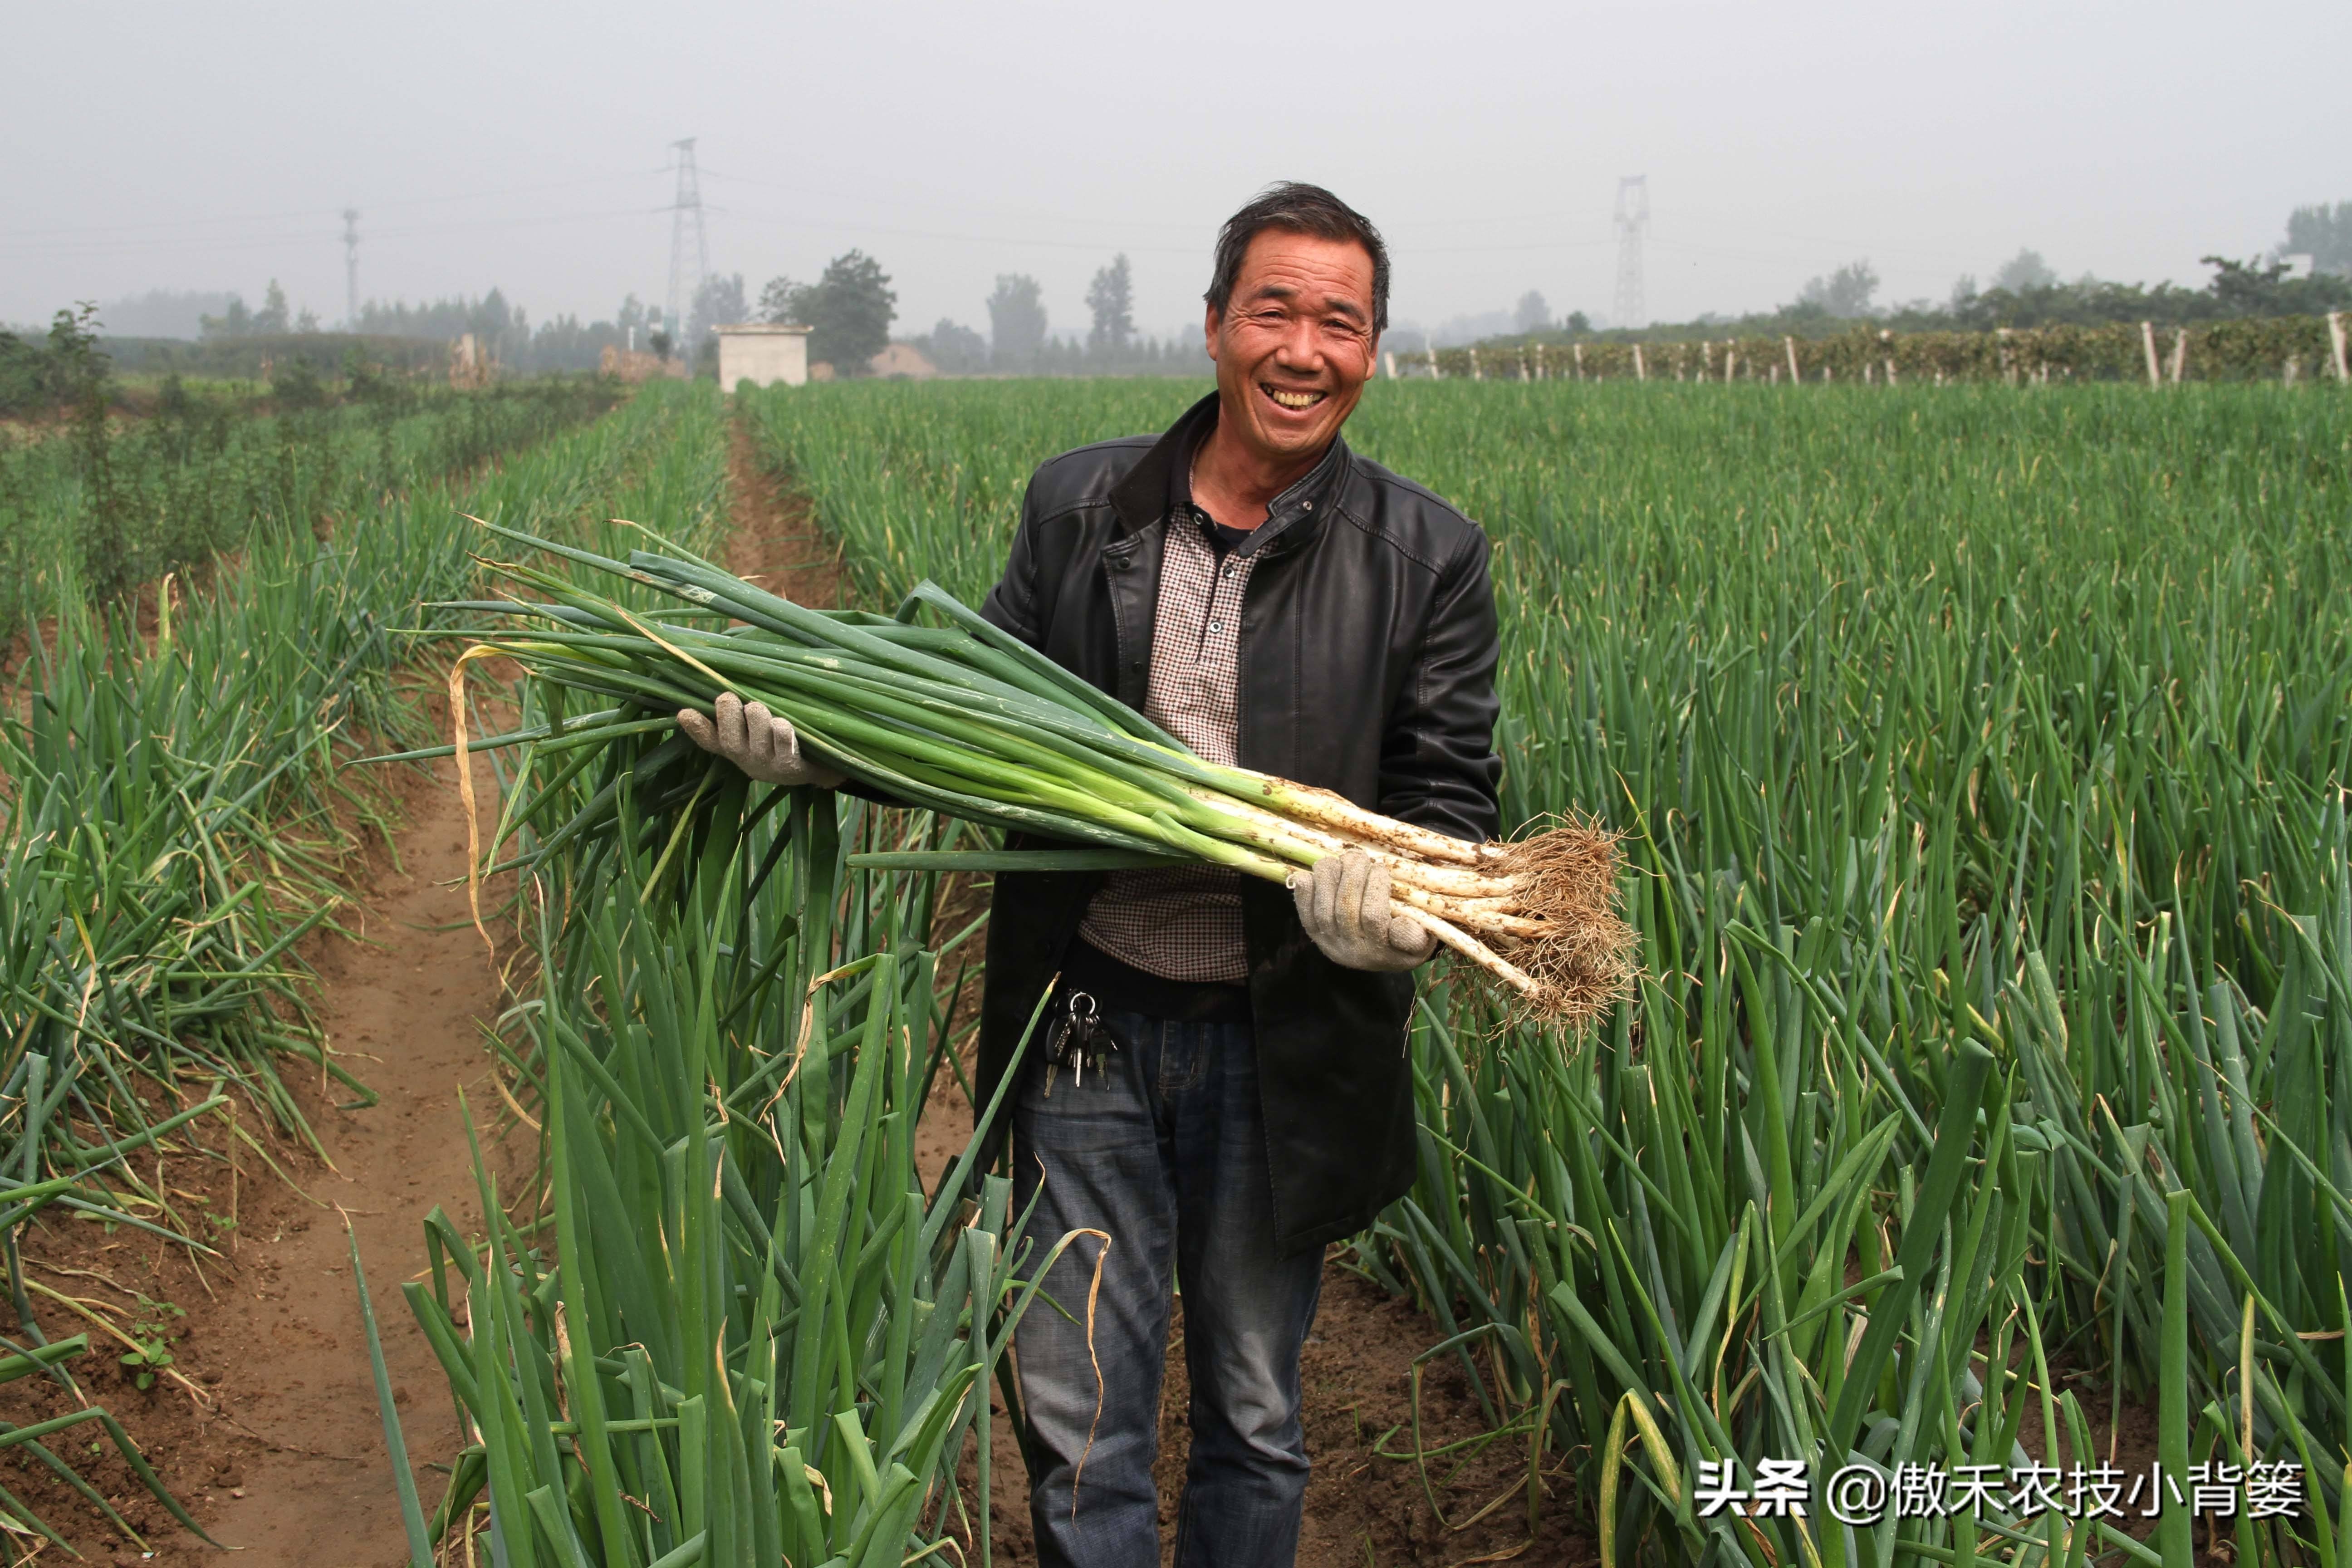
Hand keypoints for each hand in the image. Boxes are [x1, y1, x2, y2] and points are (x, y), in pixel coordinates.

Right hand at [676, 692, 844, 787]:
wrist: (811, 770)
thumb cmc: (774, 742)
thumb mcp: (748, 734)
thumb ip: (731, 715)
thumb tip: (715, 690)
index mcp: (731, 748)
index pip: (707, 739)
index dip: (695, 727)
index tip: (685, 712)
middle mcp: (745, 758)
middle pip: (729, 733)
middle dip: (729, 710)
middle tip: (733, 699)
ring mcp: (766, 762)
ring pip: (756, 726)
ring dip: (758, 713)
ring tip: (762, 710)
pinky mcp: (789, 764)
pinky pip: (782, 735)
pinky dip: (781, 725)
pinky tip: (781, 723)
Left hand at [1289, 850, 1437, 972]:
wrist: (1383, 956)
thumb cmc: (1408, 940)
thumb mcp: (1423, 940)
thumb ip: (1416, 934)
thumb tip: (1398, 923)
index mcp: (1383, 950)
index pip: (1374, 918)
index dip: (1375, 888)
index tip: (1381, 868)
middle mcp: (1354, 951)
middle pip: (1346, 910)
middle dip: (1352, 876)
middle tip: (1360, 856)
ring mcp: (1332, 943)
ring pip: (1324, 910)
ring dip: (1329, 879)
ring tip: (1341, 860)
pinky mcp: (1316, 936)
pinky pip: (1305, 914)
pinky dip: (1305, 892)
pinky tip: (1312, 874)